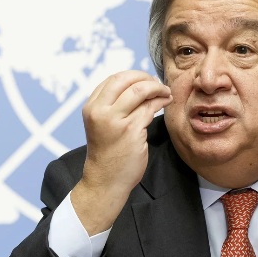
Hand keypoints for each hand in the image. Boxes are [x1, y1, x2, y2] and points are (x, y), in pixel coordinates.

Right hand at [71, 70, 172, 234]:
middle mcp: (100, 111)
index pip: (114, 79)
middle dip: (146, 78)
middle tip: (158, 84)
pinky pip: (150, 108)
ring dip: (158, 88)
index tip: (146, 80)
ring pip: (141, 91)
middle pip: (126, 79)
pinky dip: (161, 101)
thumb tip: (139, 85)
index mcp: (92, 107)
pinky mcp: (131, 131)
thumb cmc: (108, 153)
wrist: (106, 180)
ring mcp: (115, 120)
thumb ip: (114, 105)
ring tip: (166, 92)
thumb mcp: (103, 124)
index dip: (134, 76)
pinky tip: (166, 102)